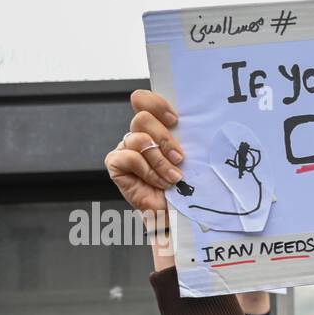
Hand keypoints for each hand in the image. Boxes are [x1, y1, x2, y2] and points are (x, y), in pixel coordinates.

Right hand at [104, 90, 184, 217]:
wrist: (179, 214)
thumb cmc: (187, 185)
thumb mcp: (191, 156)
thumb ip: (186, 136)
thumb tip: (197, 121)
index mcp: (155, 127)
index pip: (144, 100)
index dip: (155, 104)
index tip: (175, 120)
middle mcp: (138, 135)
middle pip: (142, 118)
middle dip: (164, 139)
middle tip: (179, 158)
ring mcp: (125, 149)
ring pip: (138, 139)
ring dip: (160, 161)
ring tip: (173, 177)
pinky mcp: (116, 164)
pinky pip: (130, 157)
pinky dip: (148, 171)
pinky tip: (159, 183)